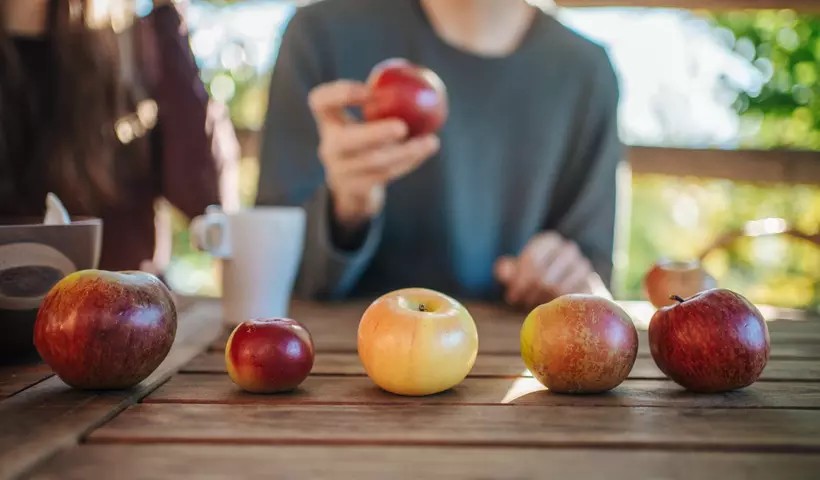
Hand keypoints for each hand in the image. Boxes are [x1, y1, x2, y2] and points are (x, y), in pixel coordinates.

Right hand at [308, 80, 439, 229]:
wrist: (352, 184)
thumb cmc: (366, 138)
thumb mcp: (366, 117)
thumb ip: (384, 99)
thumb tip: (420, 75)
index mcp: (327, 121)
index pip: (320, 102)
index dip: (340, 94)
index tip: (369, 90)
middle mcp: (329, 147)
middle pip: (346, 141)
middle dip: (375, 134)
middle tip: (402, 127)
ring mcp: (341, 171)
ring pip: (374, 162)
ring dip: (406, 152)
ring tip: (431, 141)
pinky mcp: (358, 188)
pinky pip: (387, 175)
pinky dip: (410, 161)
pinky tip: (427, 149)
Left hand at [494, 232, 599, 308]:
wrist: (572, 286)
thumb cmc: (539, 277)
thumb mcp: (520, 271)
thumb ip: (508, 270)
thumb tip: (503, 271)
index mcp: (549, 241)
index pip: (531, 259)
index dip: (518, 281)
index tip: (511, 295)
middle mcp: (568, 249)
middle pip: (542, 276)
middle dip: (528, 293)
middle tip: (521, 303)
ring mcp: (583, 266)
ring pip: (557, 288)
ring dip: (542, 300)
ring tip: (535, 303)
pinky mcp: (593, 284)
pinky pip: (571, 299)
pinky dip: (559, 306)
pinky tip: (551, 309)